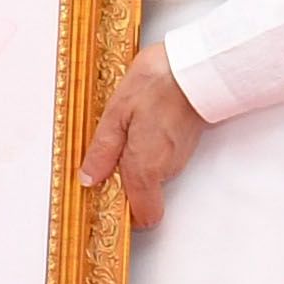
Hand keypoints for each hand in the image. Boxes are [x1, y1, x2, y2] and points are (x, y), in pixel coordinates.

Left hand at [81, 44, 205, 227]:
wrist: (194, 66)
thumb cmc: (157, 85)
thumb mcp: (116, 115)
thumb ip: (102, 152)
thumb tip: (89, 177)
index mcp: (146, 168)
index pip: (144, 217)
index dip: (126, 216)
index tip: (105, 200)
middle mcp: (166, 169)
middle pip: (144, 195)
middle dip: (124, 183)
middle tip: (103, 160)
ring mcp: (178, 157)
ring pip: (152, 175)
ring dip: (134, 163)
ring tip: (120, 134)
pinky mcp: (184, 144)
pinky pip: (161, 158)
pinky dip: (147, 150)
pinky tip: (137, 126)